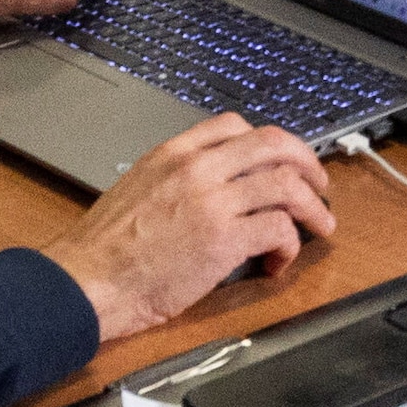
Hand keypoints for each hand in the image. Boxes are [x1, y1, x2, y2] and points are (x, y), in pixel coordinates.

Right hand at [47, 115, 334, 339]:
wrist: (87, 281)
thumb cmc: (105, 248)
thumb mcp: (138, 187)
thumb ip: (178, 176)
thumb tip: (214, 185)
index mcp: (174, 153)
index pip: (235, 125)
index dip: (269, 142)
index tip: (282, 160)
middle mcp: (198, 169)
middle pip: (274, 144)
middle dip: (308, 163)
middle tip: (319, 185)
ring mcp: (213, 201)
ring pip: (287, 184)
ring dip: (312, 206)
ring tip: (319, 225)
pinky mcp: (224, 239)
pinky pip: (279, 228)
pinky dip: (290, 245)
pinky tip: (278, 261)